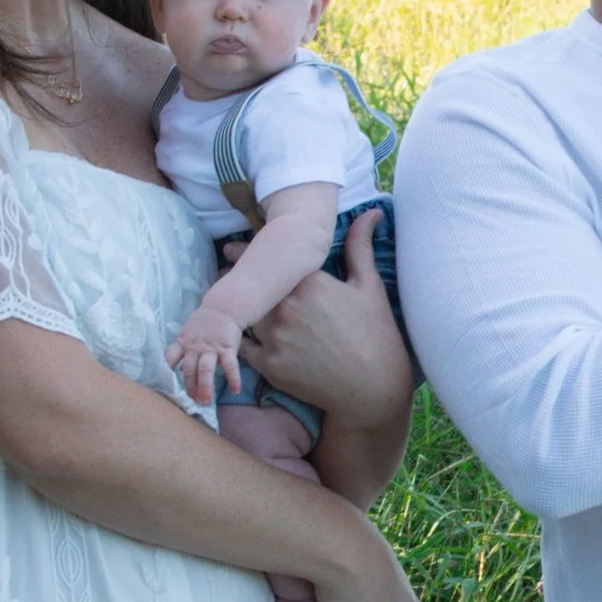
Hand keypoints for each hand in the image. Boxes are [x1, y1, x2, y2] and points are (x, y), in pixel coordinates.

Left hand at [167, 300, 247, 407]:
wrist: (223, 308)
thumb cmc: (205, 323)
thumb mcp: (188, 332)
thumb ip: (183, 349)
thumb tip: (177, 369)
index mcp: (183, 343)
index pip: (170, 356)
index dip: (166, 369)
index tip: (164, 382)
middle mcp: (195, 347)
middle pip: (189, 369)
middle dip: (190, 386)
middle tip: (193, 401)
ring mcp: (211, 348)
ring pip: (205, 369)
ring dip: (205, 386)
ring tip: (206, 401)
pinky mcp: (227, 348)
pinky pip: (230, 366)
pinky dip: (233, 378)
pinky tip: (235, 390)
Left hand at [245, 211, 414, 422]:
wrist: (372, 389)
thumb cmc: (376, 334)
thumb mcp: (370, 286)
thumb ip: (360, 246)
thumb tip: (373, 211)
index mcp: (308, 282)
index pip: (268, 257)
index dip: (248, 250)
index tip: (237, 246)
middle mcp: (285, 308)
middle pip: (248, 283)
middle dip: (237, 275)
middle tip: (226, 267)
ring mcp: (274, 338)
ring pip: (242, 312)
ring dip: (236, 305)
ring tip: (228, 299)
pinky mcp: (268, 366)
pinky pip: (241, 345)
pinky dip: (239, 336)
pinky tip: (237, 331)